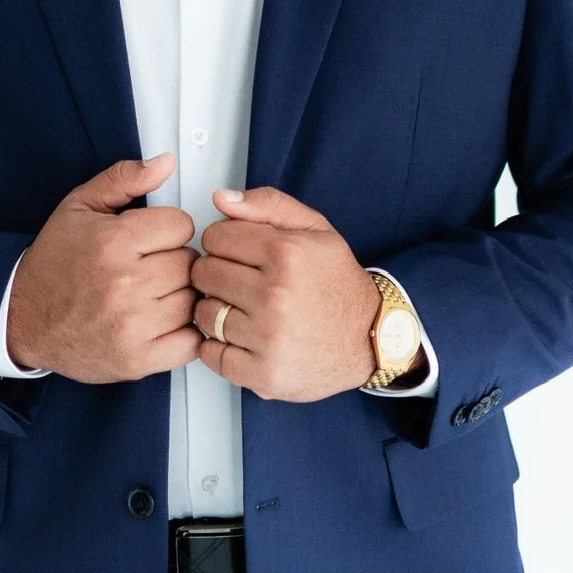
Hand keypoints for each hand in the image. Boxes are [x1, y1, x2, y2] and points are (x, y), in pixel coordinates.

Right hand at [6, 154, 201, 381]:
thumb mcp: (80, 207)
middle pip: (190, 263)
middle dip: (176, 261)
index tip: (154, 238)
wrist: (22, 319)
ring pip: (193, 300)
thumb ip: (124, 179)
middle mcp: (124, 284)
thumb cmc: (53, 264)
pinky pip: (191, 342)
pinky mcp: (138, 359)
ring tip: (155, 294)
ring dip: (181, 296)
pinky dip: (184, 333)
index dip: (169, 228)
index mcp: (113, 242)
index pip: (182, 225)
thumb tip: (166, 163)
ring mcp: (133, 325)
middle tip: (152, 266)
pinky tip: (162, 321)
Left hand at [189, 186, 382, 401]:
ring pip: (204, 313)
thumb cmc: (338, 283)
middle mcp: (276, 295)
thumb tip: (221, 198)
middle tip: (240, 281)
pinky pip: (210, 354)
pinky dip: (217, 346)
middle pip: (203, 274)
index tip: (237, 252)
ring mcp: (268, 338)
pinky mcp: (263, 374)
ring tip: (242, 309)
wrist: (369, 339)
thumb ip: (267, 205)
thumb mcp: (315, 229)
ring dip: (216, 310)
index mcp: (286, 254)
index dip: (222, 242)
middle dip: (216, 274)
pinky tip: (240, 336)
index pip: (214, 237)